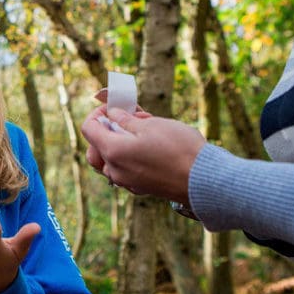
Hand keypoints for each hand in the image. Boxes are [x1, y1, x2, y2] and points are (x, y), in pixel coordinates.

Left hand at [80, 105, 204, 204]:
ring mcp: (127, 182)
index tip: (115, 106)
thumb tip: (112, 114)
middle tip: (128, 118)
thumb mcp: (151, 125)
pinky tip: (149, 146)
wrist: (204, 180)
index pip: (89, 128)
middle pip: (95, 148)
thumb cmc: (179, 149)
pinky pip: (125, 170)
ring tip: (143, 130)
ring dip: (119, 143)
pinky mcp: (141, 187)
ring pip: (109, 161)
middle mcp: (115, 170)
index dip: (98, 113)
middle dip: (106, 130)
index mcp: (113, 152)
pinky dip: (129, 156)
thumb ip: (125, 119)